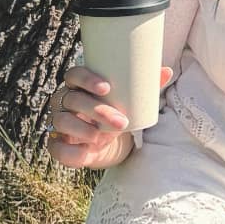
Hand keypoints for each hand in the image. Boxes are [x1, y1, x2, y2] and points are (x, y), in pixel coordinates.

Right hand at [46, 64, 172, 170]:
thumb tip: (167, 71)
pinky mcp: (59, 146)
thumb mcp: (130, 103)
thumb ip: (145, 88)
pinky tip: (87, 152)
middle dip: (96, 109)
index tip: (106, 87)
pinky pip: (57, 148)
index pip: (74, 75)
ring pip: (62, 122)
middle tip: (121, 121)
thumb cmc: (117, 115)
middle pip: (72, 99)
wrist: (109, 145)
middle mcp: (65, 102)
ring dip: (83, 129)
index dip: (87, 79)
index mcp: (79, 86)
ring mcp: (59, 124)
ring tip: (103, 136)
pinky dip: (71, 151)